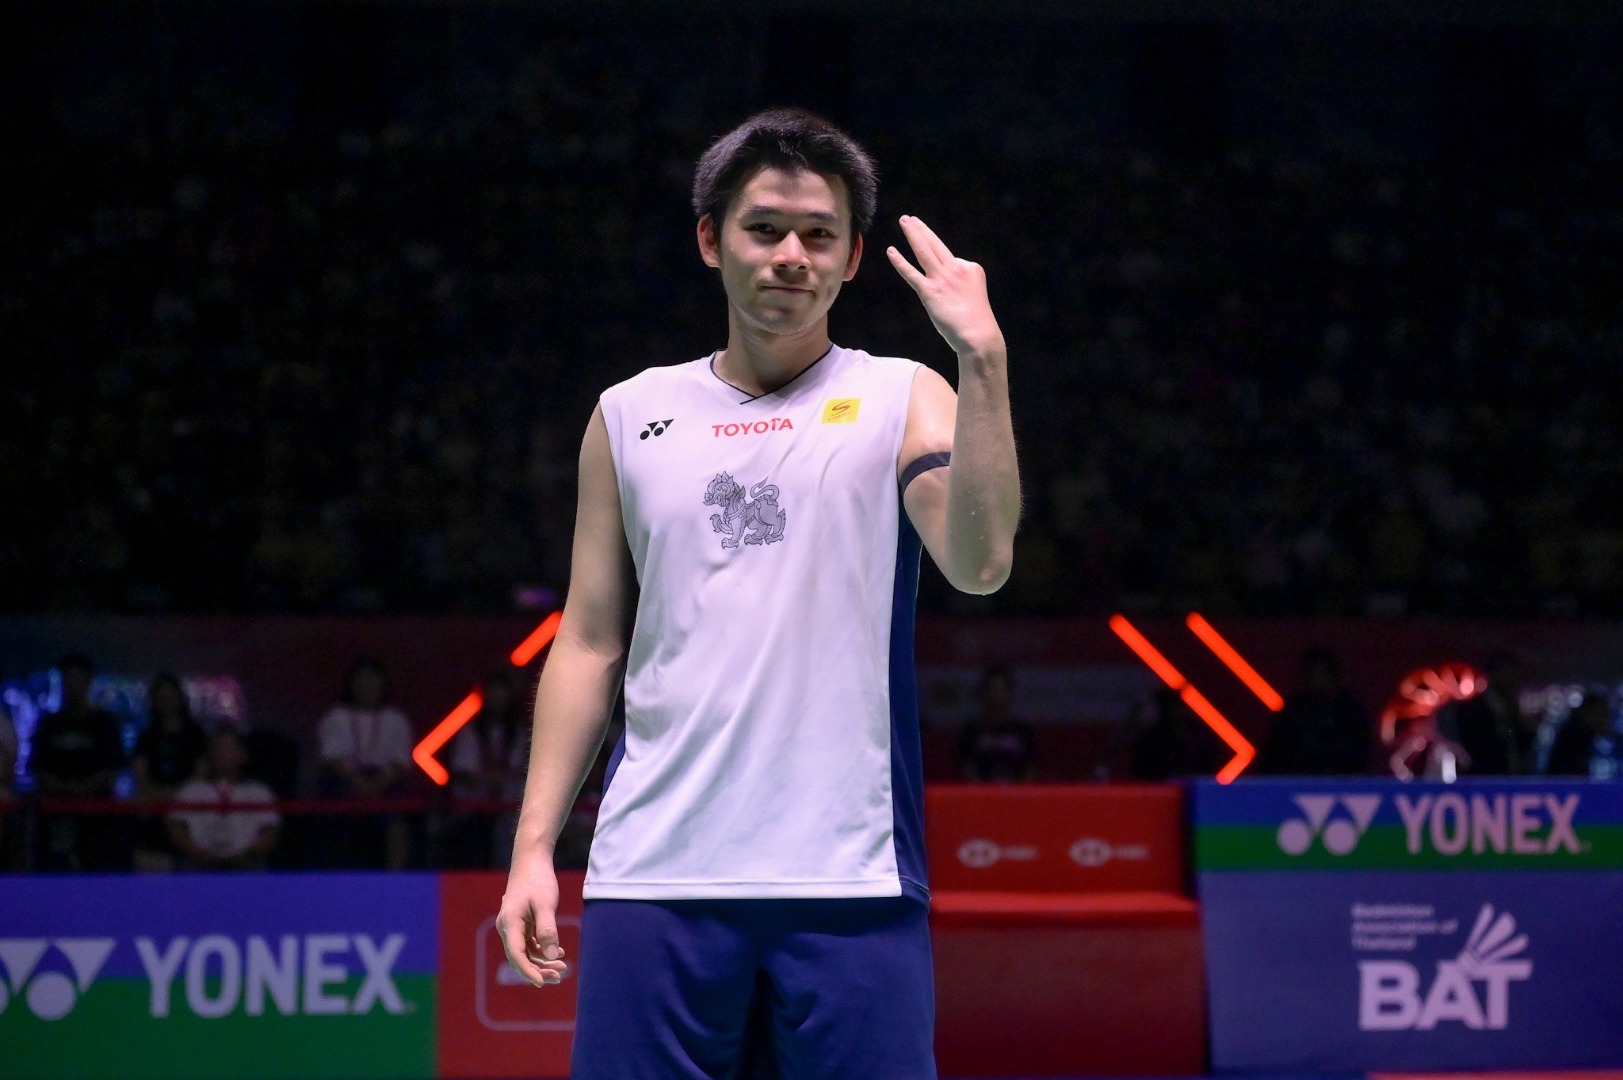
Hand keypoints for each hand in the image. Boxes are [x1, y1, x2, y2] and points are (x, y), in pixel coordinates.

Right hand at [496, 857, 568, 986]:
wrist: (531, 859)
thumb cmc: (538, 879)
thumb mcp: (545, 904)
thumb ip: (548, 930)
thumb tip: (553, 956)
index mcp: (509, 923)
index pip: (517, 955)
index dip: (529, 972)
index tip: (542, 983)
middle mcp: (507, 927)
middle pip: (520, 957)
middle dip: (539, 969)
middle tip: (560, 976)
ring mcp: (513, 925)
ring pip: (525, 952)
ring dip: (542, 961)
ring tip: (563, 968)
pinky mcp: (520, 922)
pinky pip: (529, 943)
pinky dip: (542, 950)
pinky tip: (559, 952)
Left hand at [887, 216, 1004, 359]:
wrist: (978, 335)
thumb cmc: (976, 321)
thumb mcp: (973, 294)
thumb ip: (959, 284)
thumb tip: (942, 285)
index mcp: (970, 267)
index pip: (950, 259)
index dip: (942, 265)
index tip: (943, 277)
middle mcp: (956, 268)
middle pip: (935, 244)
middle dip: (921, 229)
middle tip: (910, 218)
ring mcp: (942, 279)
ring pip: (924, 251)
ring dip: (912, 234)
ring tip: (904, 221)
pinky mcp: (930, 292)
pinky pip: (911, 273)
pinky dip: (900, 262)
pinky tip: (891, 251)